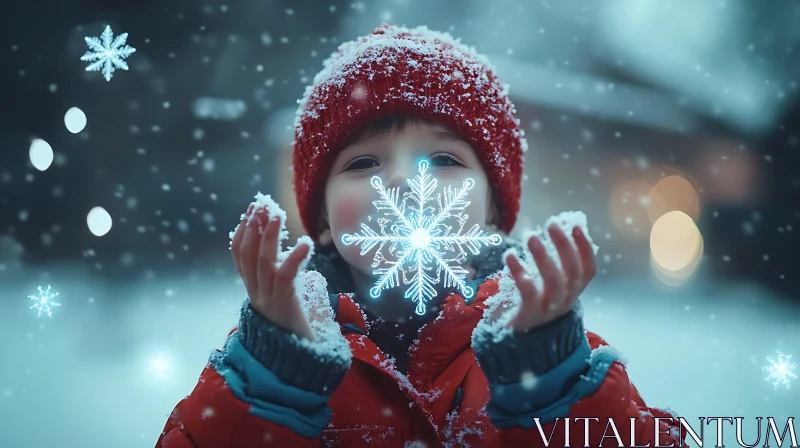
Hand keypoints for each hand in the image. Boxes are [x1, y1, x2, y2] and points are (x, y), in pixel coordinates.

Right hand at [231, 204, 314, 340]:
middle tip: (262, 204)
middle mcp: (256, 294)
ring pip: (264, 263)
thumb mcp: (284, 300)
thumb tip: (295, 261)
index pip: (239, 256)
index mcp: (253, 290)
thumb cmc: (295, 328)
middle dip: (253, 227)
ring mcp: (268, 300)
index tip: (251, 210)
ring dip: (269, 236)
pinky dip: (294, 258)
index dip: (243, 231)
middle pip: (249, 255)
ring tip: (276, 214)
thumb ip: (282, 281)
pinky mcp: (285, 305)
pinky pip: (287, 277)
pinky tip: (304, 243)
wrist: (298, 360)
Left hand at [502, 224, 596, 331]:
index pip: (588, 269)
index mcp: (574, 290)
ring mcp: (550, 308)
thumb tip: (559, 225)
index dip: (585, 248)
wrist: (518, 338)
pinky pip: (528, 291)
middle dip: (563, 245)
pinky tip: (509, 256)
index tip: (575, 226)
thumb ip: (555, 260)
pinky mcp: (530, 313)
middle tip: (551, 224)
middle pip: (572, 272)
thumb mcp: (549, 283)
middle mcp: (566, 299)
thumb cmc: (534, 302)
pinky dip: (519, 271)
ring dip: (543, 256)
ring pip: (553, 281)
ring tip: (531, 237)